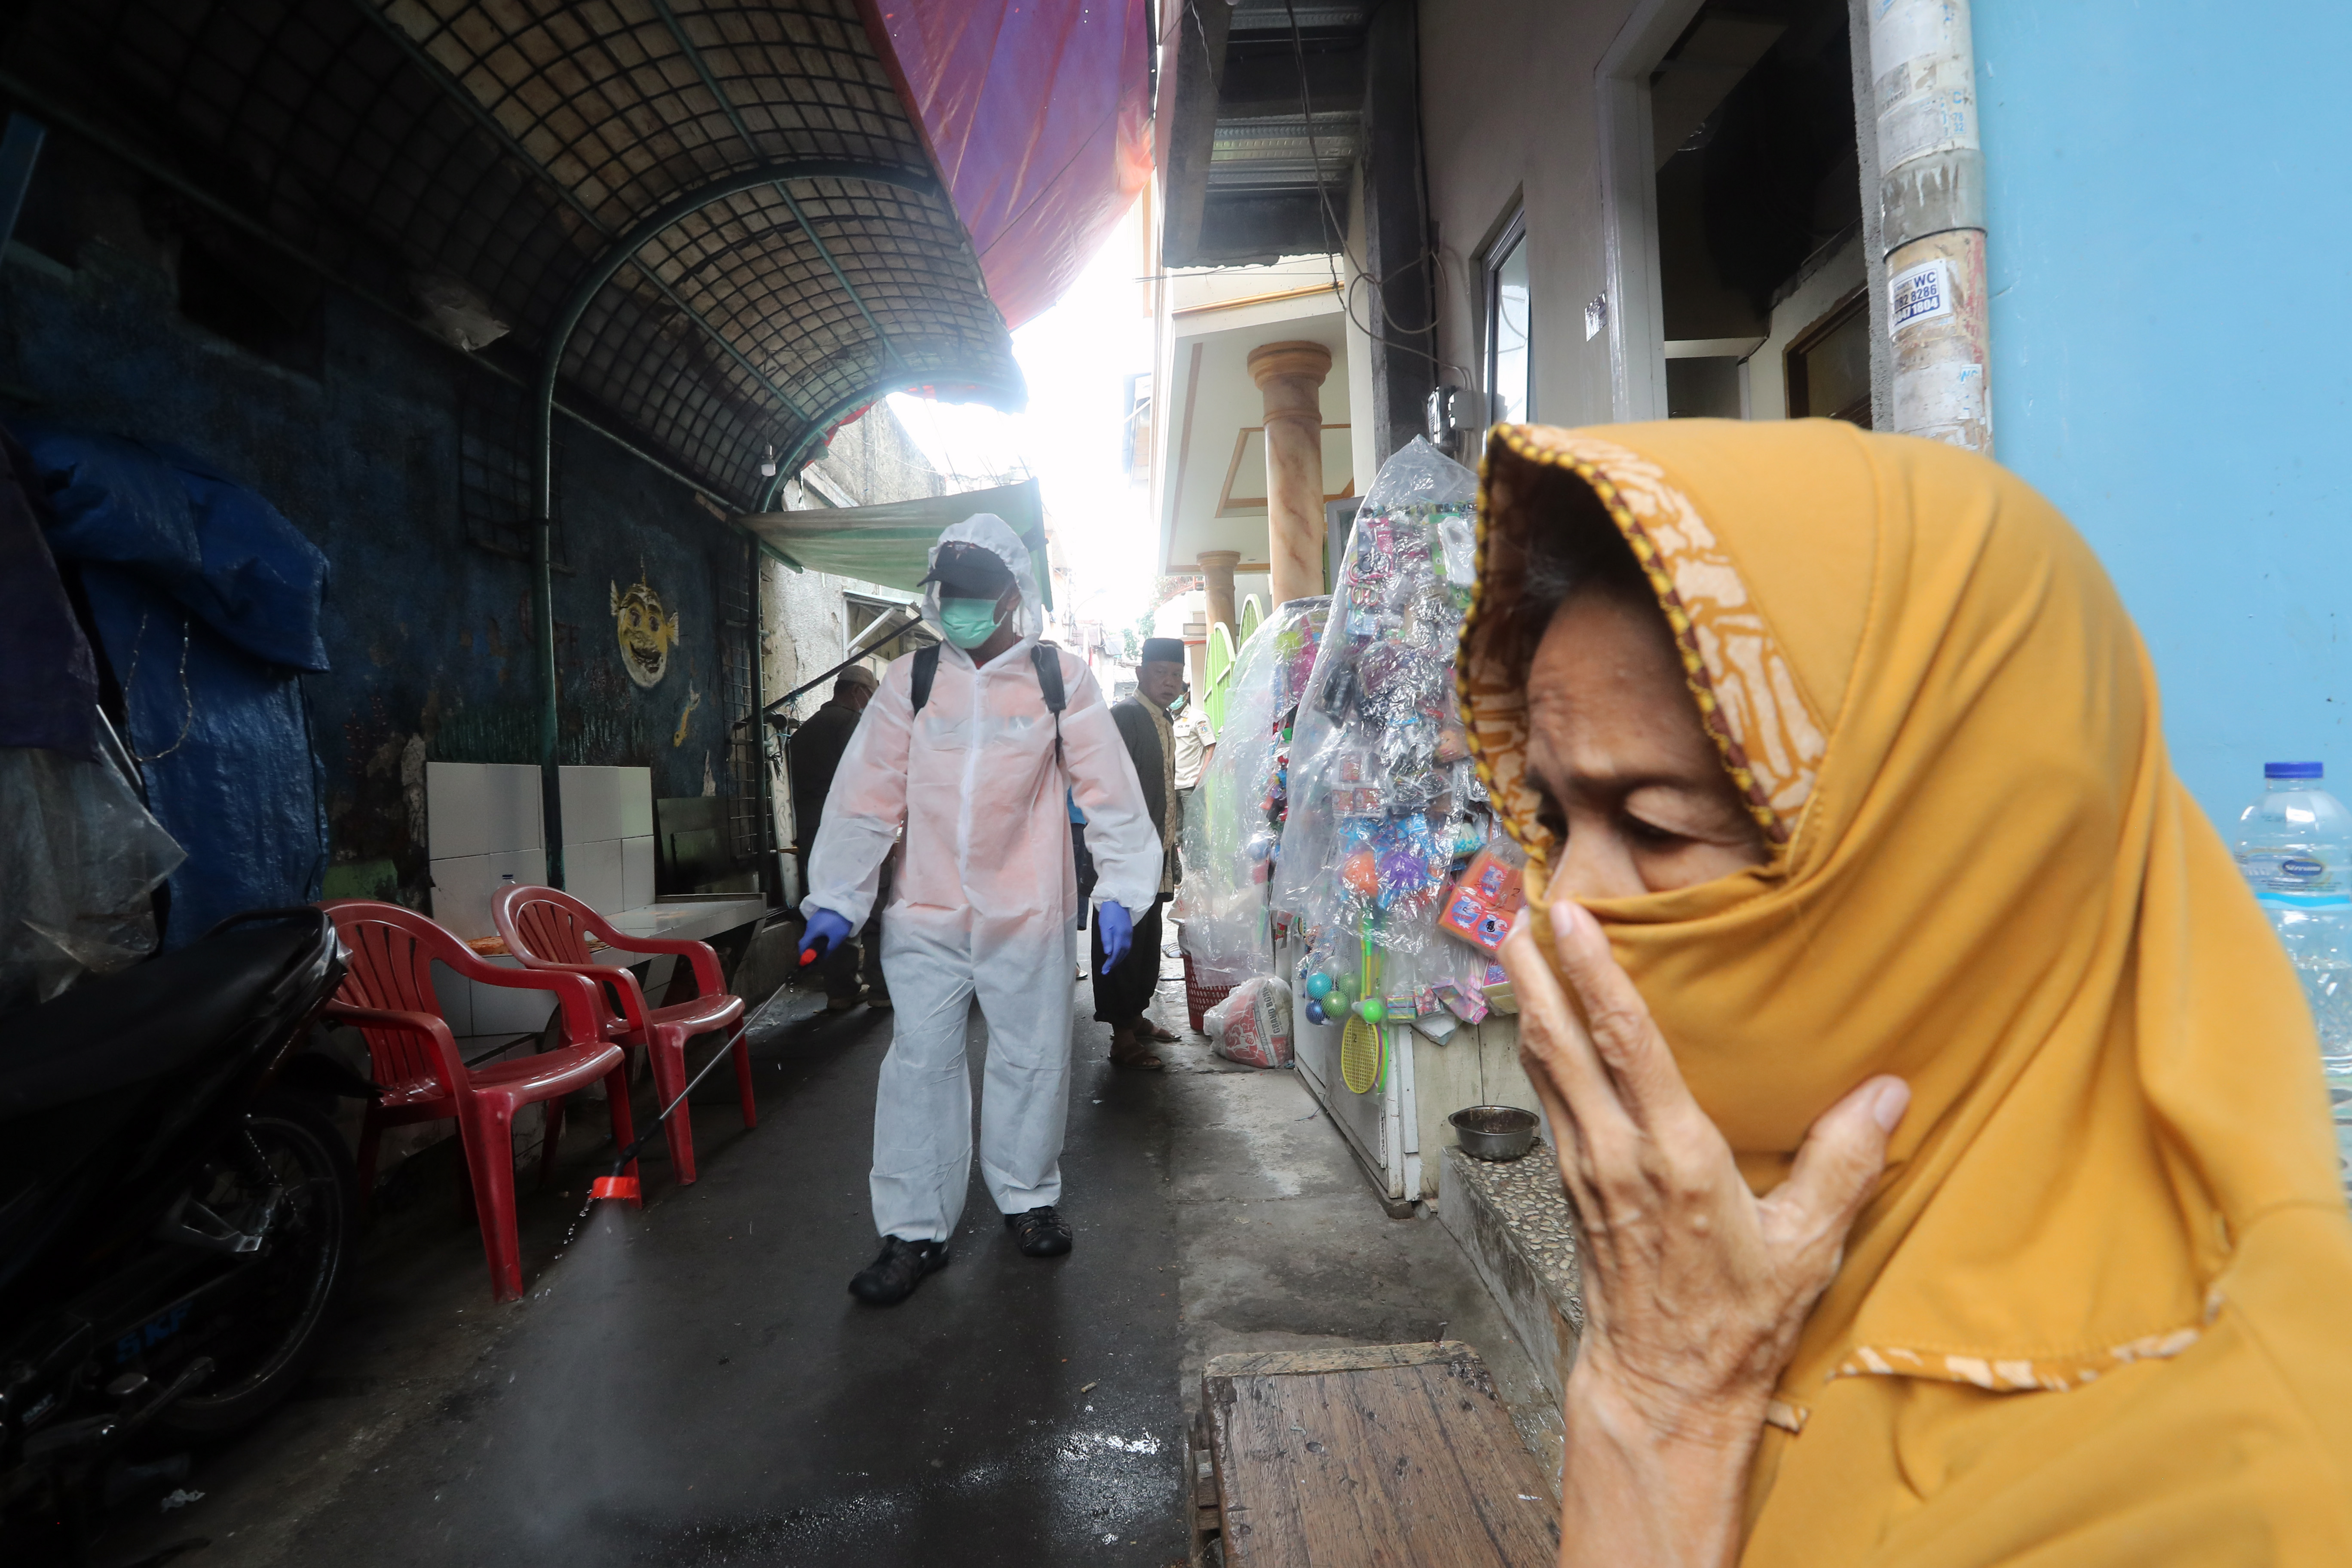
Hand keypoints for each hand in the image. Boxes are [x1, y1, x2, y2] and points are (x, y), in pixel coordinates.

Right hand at [798, 908, 853, 964]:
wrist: (846, 902)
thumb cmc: (840, 922)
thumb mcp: (836, 938)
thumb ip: (828, 949)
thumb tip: (822, 959)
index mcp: (812, 931)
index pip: (802, 945)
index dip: (803, 954)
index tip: (807, 962)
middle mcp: (810, 925)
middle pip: (806, 939)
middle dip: (810, 949)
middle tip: (816, 956)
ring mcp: (814, 919)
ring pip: (811, 933)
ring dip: (815, 941)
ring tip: (823, 947)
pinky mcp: (819, 915)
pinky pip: (815, 928)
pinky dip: (818, 935)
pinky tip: (826, 936)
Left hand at [1096, 901, 1132, 971]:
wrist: (1118, 900)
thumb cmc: (1109, 912)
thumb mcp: (1104, 926)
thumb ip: (1106, 940)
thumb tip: (1108, 953)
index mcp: (1119, 935)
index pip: (1115, 953)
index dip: (1110, 963)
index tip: (1104, 970)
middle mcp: (1126, 936)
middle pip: (1121, 954)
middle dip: (1114, 963)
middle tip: (1106, 970)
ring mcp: (1129, 934)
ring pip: (1125, 951)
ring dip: (1118, 959)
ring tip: (1111, 964)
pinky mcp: (1129, 932)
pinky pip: (1127, 946)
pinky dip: (1122, 953)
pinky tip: (1117, 954)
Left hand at [1502, 898, 1906, 1566]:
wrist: (1664, 1386)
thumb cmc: (1737, 1321)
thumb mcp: (1807, 1248)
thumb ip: (1846, 1163)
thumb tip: (1891, 1090)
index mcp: (1676, 1159)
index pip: (1627, 1044)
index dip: (1595, 975)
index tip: (1571, 919)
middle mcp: (1617, 1154)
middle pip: (1560, 1043)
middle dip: (1533, 973)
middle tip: (1514, 908)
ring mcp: (1585, 1169)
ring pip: (1544, 1068)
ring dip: (1526, 1004)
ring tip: (1515, 945)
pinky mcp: (1572, 1185)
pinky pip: (1550, 1100)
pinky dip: (1540, 1050)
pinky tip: (1538, 1024)